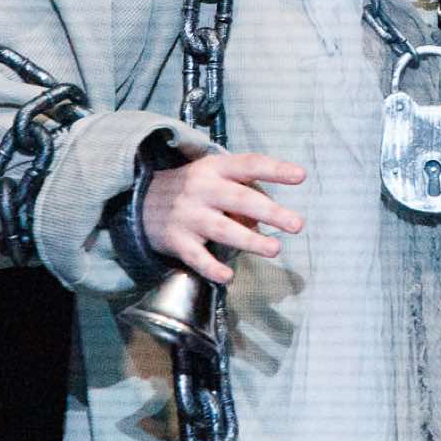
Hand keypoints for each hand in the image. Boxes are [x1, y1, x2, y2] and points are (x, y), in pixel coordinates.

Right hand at [141, 152, 305, 283]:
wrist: (140, 201)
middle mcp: (202, 189)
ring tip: (275, 249)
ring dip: (250, 240)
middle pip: (239, 198)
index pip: (249, 164)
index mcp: (215, 168)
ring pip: (222, 229)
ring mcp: (188, 215)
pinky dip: (211, 267)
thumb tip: (263, 224)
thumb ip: (243, 196)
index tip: (300, 176)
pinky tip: (227, 276)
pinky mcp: (176, 240)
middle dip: (270, 211)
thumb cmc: (192, 189)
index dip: (275, 170)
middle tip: (296, 224)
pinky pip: (196, 257)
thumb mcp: (215, 179)